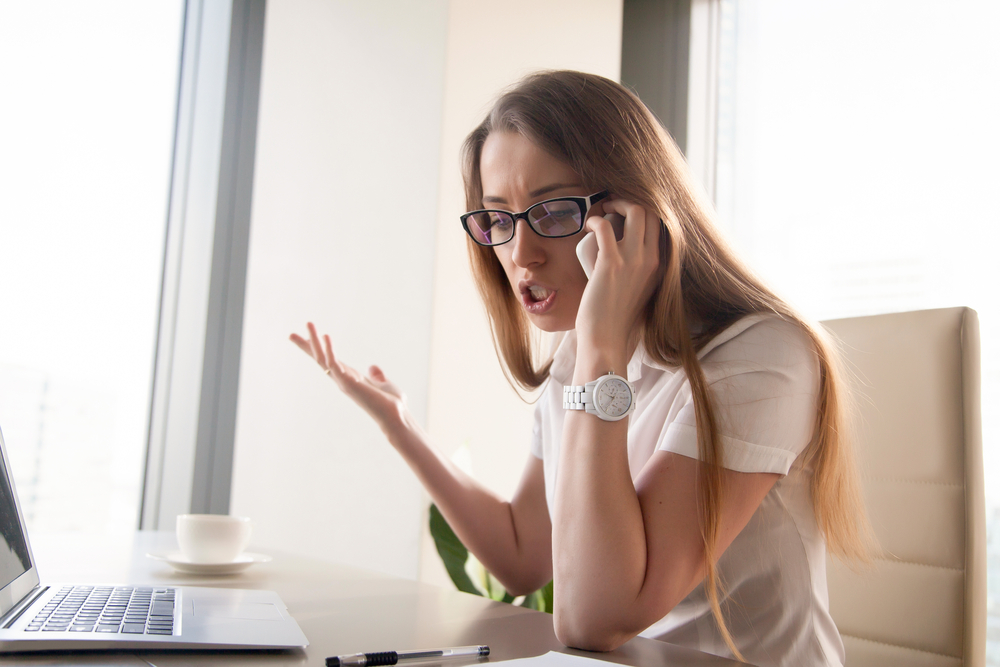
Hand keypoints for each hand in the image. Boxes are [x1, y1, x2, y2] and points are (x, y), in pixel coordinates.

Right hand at [289, 322, 407, 432]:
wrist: (396, 415)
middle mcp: (342, 379)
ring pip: (323, 358)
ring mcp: (343, 381)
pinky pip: (335, 363)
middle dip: (306, 346)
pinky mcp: (348, 382)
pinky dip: (329, 349)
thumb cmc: (392, 404)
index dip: (319, 350)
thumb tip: (373, 367)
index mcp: (349, 378)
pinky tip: (326, 335)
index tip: (308, 339)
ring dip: (314, 341)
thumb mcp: (385, 384)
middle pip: (320, 359)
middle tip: (291, 335)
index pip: (329, 361)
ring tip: (309, 323)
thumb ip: (377, 376)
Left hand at [575, 198, 660, 354]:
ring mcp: (633, 261)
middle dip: (632, 200)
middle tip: (613, 205)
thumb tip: (629, 259)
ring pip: (636, 212)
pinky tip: (589, 224)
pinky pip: (604, 227)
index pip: (663, 224)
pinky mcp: (611, 264)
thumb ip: (641, 274)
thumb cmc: (617, 318)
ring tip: (604, 209)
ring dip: (617, 203)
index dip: (645, 209)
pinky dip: (596, 219)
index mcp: (660, 265)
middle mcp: (652, 260)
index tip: (626, 210)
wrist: (607, 339)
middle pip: (652, 211)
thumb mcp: (639, 291)